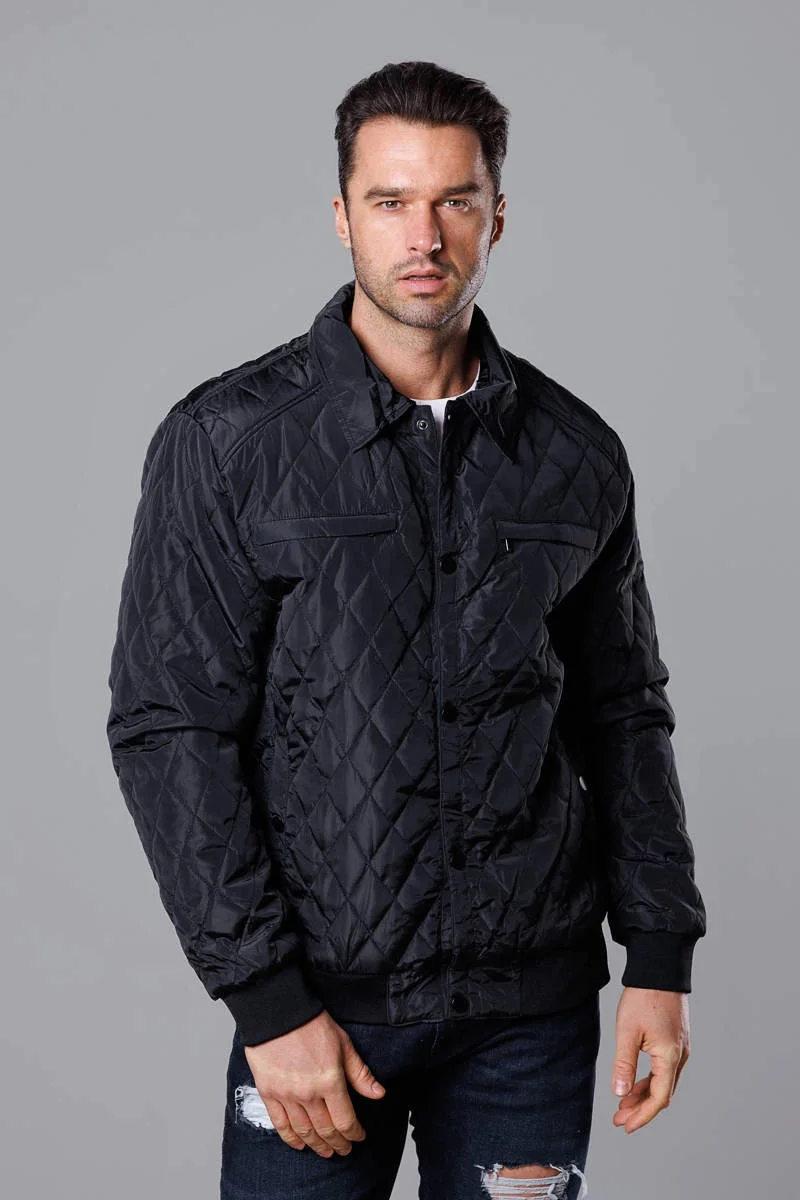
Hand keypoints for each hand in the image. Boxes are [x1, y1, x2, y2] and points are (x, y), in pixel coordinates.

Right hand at [243, 1010, 386, 1156]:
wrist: (278, 1012)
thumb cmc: (312, 1024)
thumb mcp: (344, 1045)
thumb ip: (360, 1073)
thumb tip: (379, 1094)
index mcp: (330, 1081)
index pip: (345, 1120)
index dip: (354, 1134)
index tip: (359, 1138)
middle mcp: (308, 1094)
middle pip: (326, 1130)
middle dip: (338, 1143)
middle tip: (344, 1150)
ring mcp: (287, 1095)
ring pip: (304, 1131)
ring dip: (316, 1145)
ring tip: (325, 1152)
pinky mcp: (269, 1093)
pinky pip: (280, 1124)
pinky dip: (291, 1138)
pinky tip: (299, 1144)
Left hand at [611, 987, 690, 1132]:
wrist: (660, 969)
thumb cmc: (644, 997)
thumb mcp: (627, 1031)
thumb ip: (624, 1065)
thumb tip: (620, 1093)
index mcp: (669, 1057)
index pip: (658, 1099)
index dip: (642, 1116)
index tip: (626, 1126)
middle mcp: (680, 1056)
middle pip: (663, 1094)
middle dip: (641, 1109)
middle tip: (619, 1119)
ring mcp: (680, 1048)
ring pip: (664, 1082)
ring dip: (645, 1095)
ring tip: (623, 1103)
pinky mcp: (677, 1040)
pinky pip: (665, 1069)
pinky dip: (650, 1080)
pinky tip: (635, 1083)